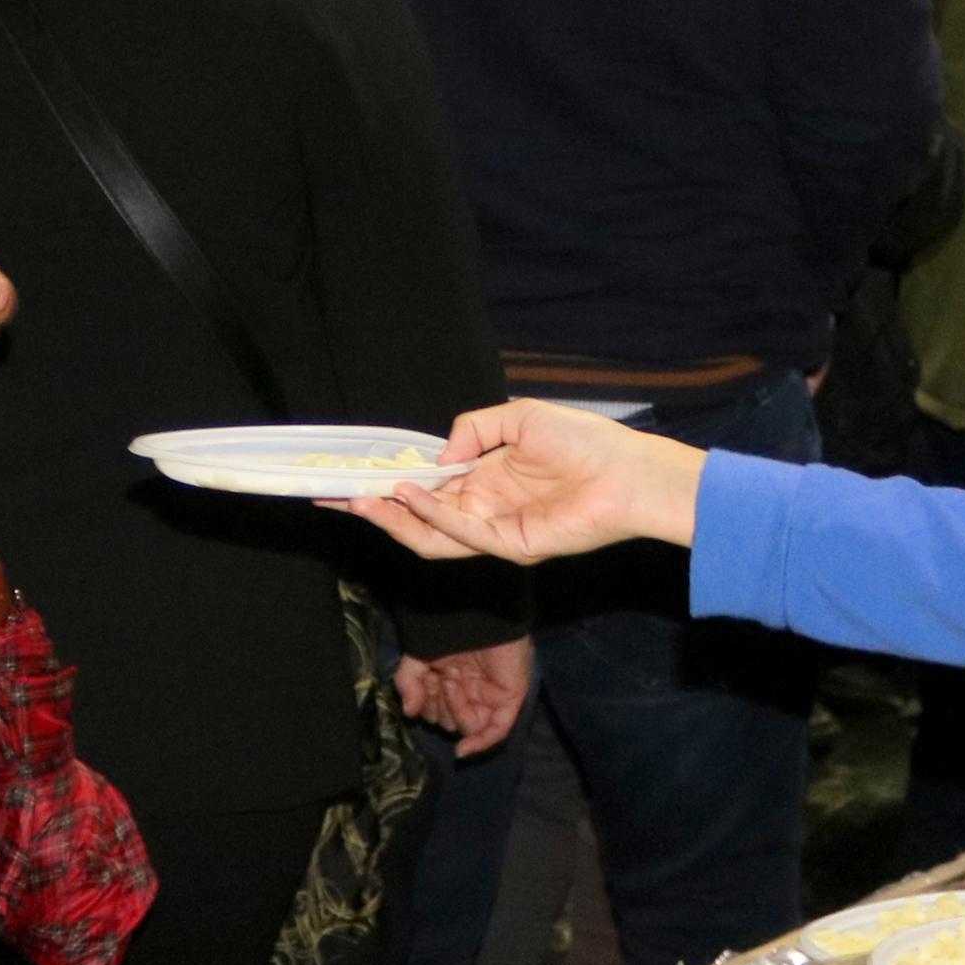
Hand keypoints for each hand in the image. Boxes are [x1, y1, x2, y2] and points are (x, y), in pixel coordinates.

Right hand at [335, 402, 707, 566]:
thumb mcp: (517, 417)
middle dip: (375, 509)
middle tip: (334, 497)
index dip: (387, 483)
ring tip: (362, 501)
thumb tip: (437, 455)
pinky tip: (411, 496)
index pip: (424, 488)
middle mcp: (483, 510)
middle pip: (417, 518)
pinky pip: (463, 536)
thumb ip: (472, 429)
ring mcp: (496, 532)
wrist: (630, 471)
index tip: (349, 475)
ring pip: (431, 537)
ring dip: (394, 520)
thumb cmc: (585, 441)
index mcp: (483, 481)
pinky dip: (432, 518)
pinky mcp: (512, 547)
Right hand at [391, 638, 532, 756]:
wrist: (475, 612)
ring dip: (453, 709)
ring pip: (468, 726)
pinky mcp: (508, 698)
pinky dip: (479, 744)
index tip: (422, 682)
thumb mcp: (416, 658)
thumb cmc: (446, 631)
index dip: (424, 703)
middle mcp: (469, 693)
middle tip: (438, 679)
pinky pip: (496, 731)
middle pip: (449, 722)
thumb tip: (409, 713)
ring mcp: (490, 697)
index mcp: (449, 682)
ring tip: (450, 682)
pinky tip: (462, 750)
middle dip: (438, 705)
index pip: (434, 711)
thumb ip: (408, 684)